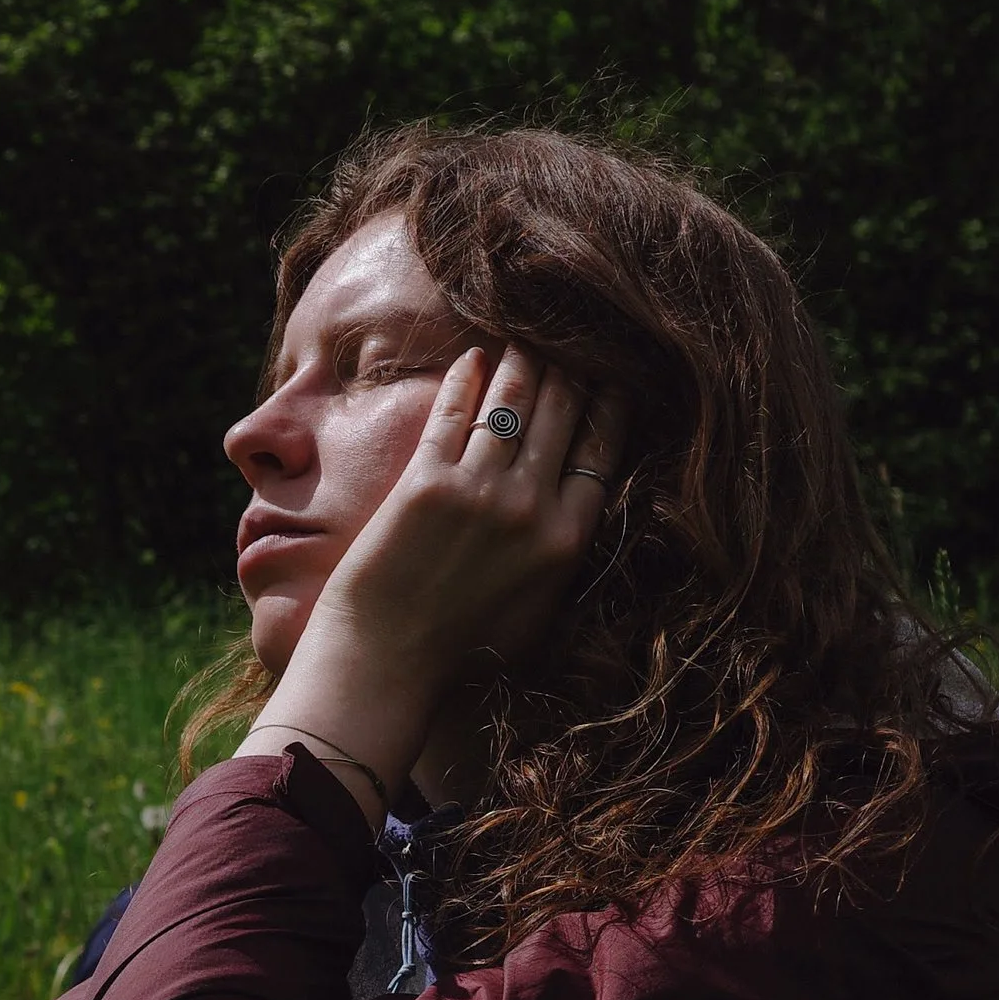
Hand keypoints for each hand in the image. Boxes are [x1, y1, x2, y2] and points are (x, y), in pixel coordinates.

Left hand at [248, 347, 622, 813]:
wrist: (389, 664)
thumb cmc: (461, 650)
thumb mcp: (538, 606)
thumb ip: (560, 552)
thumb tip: (575, 505)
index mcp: (568, 541)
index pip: (603, 449)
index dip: (608, 402)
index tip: (609, 373)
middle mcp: (532, 509)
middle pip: (563, 413)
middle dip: (567, 366)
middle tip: (564, 337)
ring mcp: (479, 493)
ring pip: (513, 402)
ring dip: (520, 360)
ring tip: (521, 335)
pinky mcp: (425, 483)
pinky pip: (454, 412)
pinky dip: (466, 377)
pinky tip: (472, 356)